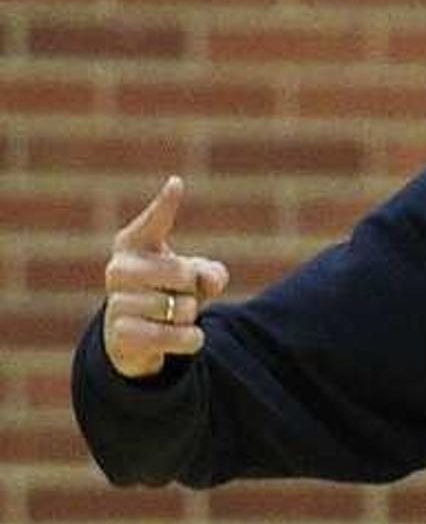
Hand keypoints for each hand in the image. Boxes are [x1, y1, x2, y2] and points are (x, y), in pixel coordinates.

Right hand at [103, 177, 229, 378]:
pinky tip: (183, 336)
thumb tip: (211, 281)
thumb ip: (211, 273)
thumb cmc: (167, 291)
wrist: (135, 337)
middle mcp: (118, 270)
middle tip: (179, 291)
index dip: (165, 205)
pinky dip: (192, 338)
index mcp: (132, 245)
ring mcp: (116, 304)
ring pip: (184, 307)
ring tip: (174, 316)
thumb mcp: (194, 277)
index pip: (152, 223)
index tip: (176, 184)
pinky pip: (180, 336)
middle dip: (192, 285)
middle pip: (180, 271)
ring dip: (192, 315)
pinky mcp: (123, 336)